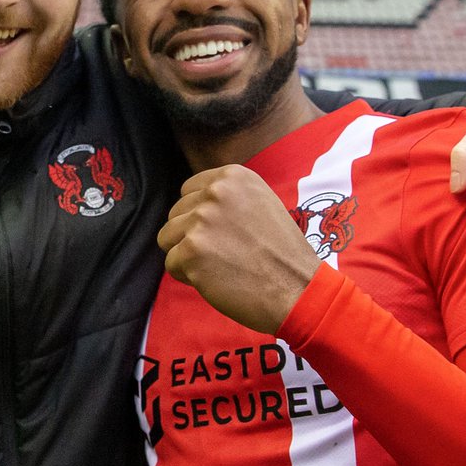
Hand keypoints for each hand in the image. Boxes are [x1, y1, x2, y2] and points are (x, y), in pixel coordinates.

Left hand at [158, 166, 320, 333]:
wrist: (297, 289)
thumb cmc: (281, 253)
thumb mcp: (260, 203)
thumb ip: (226, 198)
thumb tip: (192, 203)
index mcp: (232, 176)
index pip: (188, 191)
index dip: (199, 216)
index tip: (222, 233)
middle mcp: (215, 192)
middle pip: (176, 214)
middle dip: (192, 236)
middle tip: (225, 253)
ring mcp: (202, 221)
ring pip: (167, 238)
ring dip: (187, 255)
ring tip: (219, 264)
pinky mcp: (192, 250)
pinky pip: (171, 264)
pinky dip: (188, 277)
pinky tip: (216, 278)